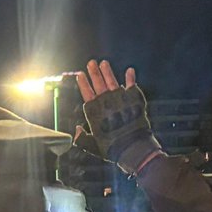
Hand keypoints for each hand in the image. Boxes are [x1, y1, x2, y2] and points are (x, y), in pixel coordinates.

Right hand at [74, 59, 161, 174]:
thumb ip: (81, 138)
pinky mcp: (134, 100)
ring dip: (107, 72)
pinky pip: (132, 86)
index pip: (87, 94)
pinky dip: (131, 78)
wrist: (133, 148)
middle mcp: (107, 103)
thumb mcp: (92, 146)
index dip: (83, 84)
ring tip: (103, 63)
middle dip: (94, 73)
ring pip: (112, 82)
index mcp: (95, 113)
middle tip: (91, 63)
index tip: (80, 74)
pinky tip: (130, 70)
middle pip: (99, 84)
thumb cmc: (112, 149)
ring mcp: (121, 99)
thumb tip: (76, 129)